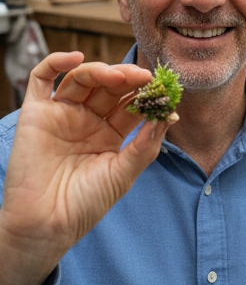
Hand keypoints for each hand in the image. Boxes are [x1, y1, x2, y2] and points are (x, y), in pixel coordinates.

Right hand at [0, 53, 164, 284]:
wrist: (45, 226)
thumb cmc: (84, 205)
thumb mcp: (123, 174)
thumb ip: (146, 144)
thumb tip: (170, 115)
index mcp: (108, 133)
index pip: (129, 102)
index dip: (144, 92)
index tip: (162, 87)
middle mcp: (85, 120)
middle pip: (108, 86)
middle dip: (126, 78)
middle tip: (143, 77)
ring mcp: (60, 114)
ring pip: (82, 78)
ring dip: (100, 70)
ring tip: (116, 75)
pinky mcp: (35, 113)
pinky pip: (42, 78)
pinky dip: (56, 61)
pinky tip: (76, 57)